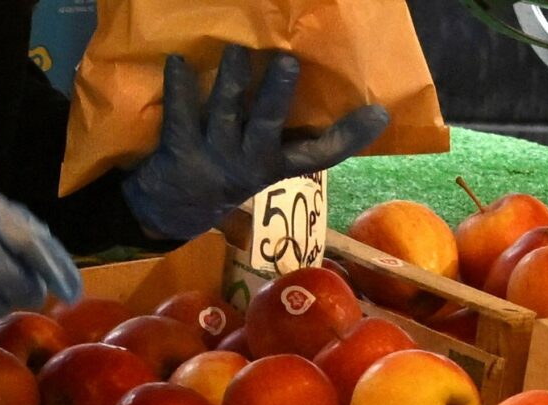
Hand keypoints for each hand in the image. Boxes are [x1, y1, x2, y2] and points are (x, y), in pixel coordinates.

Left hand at [123, 46, 391, 242]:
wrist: (170, 212)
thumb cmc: (223, 172)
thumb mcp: (259, 162)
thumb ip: (286, 135)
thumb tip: (315, 83)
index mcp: (275, 165)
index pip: (320, 154)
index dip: (350, 136)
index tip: (378, 113)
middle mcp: (248, 163)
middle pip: (266, 127)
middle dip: (276, 96)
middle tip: (288, 63)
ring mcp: (213, 158)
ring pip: (224, 114)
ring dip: (230, 81)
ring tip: (236, 51)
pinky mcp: (179, 151)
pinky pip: (180, 114)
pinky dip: (179, 87)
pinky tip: (179, 61)